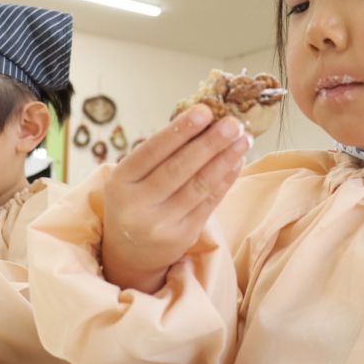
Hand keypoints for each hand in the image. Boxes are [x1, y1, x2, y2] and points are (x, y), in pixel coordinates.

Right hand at [102, 104, 250, 293]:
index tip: (205, 110)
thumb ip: (161, 153)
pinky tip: (237, 161)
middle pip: (179, 168)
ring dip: (225, 159)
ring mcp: (161, 223)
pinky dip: (226, 180)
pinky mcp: (183, 236)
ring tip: (243, 139)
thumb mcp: (133, 177)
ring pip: (199, 186)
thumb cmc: (136, 201)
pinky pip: (210, 203)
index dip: (180, 130)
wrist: (130, 253)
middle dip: (210, 143)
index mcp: (121, 181)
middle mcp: (137, 204)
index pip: (153, 150)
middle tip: (233, 123)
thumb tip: (204, 120)